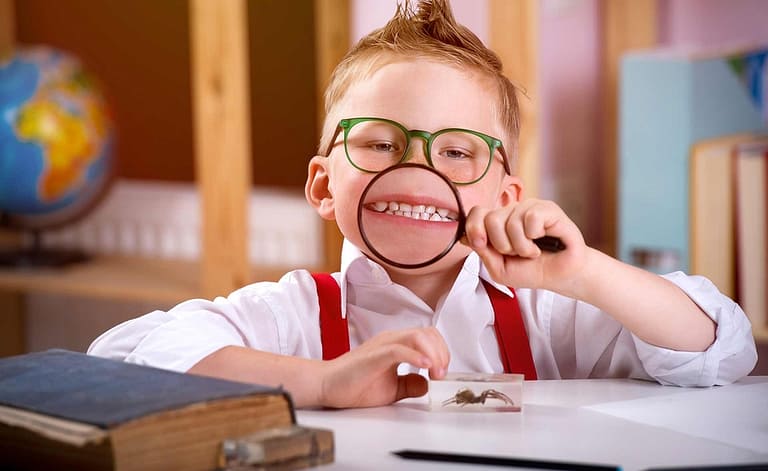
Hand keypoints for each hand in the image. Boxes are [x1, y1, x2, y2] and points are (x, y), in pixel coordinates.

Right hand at [317, 327, 449, 407]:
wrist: (327, 386)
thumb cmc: (353, 385)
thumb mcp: (391, 389)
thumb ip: (409, 384)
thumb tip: (426, 384)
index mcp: (397, 344)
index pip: (429, 337)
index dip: (442, 352)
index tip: (442, 373)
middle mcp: (391, 340)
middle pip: (428, 333)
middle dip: (442, 353)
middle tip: (441, 374)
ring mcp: (382, 345)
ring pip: (417, 336)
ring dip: (433, 354)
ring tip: (436, 372)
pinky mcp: (374, 355)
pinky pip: (398, 349)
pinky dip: (415, 356)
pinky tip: (424, 366)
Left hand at [464, 198, 586, 293]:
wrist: (560, 276)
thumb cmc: (531, 271)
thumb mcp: (498, 269)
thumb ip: (483, 251)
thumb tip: (468, 236)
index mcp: (497, 223)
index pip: (477, 212)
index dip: (474, 228)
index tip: (480, 244)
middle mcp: (512, 212)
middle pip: (491, 219)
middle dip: (503, 245)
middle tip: (517, 253)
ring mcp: (530, 208)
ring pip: (511, 222)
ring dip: (522, 246)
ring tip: (533, 251)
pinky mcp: (548, 209)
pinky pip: (531, 218)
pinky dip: (535, 237)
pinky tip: (543, 241)